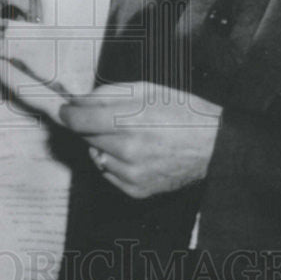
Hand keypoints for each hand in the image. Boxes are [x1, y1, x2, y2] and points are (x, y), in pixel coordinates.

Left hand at [60, 82, 221, 198]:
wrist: (214, 145)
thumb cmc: (183, 112)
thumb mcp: (147, 89)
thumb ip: (108, 93)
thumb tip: (79, 99)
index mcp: (129, 120)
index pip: (78, 120)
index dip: (69, 113)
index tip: (67, 110)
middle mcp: (127, 150)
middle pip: (86, 137)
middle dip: (92, 126)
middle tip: (113, 119)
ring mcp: (131, 173)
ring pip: (97, 156)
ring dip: (105, 145)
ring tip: (131, 137)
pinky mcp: (136, 190)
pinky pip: (110, 174)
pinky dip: (116, 164)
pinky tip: (137, 154)